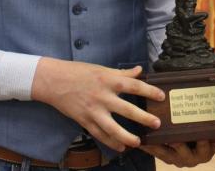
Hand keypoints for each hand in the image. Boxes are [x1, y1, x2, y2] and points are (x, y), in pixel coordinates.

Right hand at [31, 58, 164, 151]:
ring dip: (127, 136)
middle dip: (143, 118)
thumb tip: (139, 71)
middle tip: (156, 123)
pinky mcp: (84, 120)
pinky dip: (110, 142)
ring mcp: (93, 110)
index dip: (149, 91)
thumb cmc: (78, 72)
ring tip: (138, 142)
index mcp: (108, 80)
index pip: (133, 85)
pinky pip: (99, 134)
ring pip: (112, 128)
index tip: (161, 96)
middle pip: (127, 109)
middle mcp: (102, 96)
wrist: (53, 81)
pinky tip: (121, 147)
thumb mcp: (101, 68)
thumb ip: (121, 73)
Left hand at [141, 140, 214, 166]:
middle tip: (175, 138)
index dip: (203, 142)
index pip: (205, 147)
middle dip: (178, 146)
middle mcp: (190, 158)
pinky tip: (140, 139)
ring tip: (150, 140)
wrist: (197, 143)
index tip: (203, 135)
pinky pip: (155, 152)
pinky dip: (148, 146)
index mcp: (204, 152)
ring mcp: (176, 158)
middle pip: (183, 153)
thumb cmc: (209, 136)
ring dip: (157, 147)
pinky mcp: (165, 155)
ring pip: (166, 153)